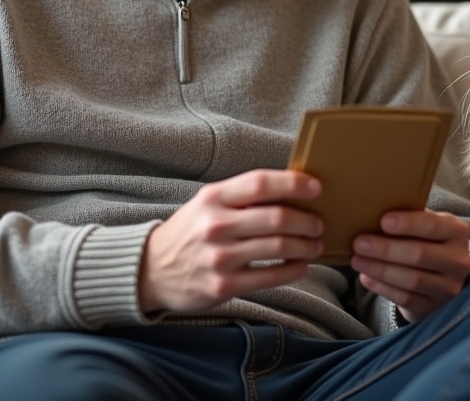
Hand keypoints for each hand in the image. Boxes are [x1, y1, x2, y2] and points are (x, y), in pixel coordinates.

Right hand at [138, 169, 323, 313]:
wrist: (150, 269)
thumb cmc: (189, 231)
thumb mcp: (207, 204)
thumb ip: (242, 196)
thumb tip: (291, 190)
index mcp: (213, 197)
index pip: (260, 183)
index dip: (293, 183)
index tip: (316, 187)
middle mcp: (215, 225)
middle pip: (277, 217)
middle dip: (307, 220)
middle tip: (318, 223)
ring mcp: (219, 257)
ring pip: (278, 247)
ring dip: (305, 245)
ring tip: (314, 245)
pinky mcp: (223, 286)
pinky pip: (270, 277)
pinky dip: (293, 270)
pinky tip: (300, 265)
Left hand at [350, 209, 469, 323]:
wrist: (441, 278)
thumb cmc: (426, 243)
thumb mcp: (425, 227)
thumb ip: (408, 220)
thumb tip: (372, 214)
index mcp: (456, 232)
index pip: (433, 226)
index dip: (408, 224)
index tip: (383, 221)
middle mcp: (458, 261)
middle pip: (420, 255)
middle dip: (386, 249)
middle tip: (359, 243)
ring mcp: (449, 287)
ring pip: (412, 279)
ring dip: (380, 270)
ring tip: (358, 261)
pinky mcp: (435, 308)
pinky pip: (406, 299)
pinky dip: (383, 288)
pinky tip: (366, 278)